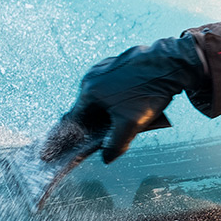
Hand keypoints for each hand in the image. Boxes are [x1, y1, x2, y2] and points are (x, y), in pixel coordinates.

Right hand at [40, 34, 205, 163]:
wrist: (172, 63)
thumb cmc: (149, 91)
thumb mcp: (131, 124)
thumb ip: (115, 144)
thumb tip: (106, 157)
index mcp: (89, 92)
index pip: (71, 121)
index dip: (61, 140)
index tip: (48, 154)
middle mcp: (92, 77)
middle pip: (86, 109)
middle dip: (91, 125)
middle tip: (94, 138)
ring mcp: (106, 67)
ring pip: (101, 96)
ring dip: (107, 111)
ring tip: (120, 120)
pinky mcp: (120, 63)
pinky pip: (112, 85)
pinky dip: (116, 98)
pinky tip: (129, 103)